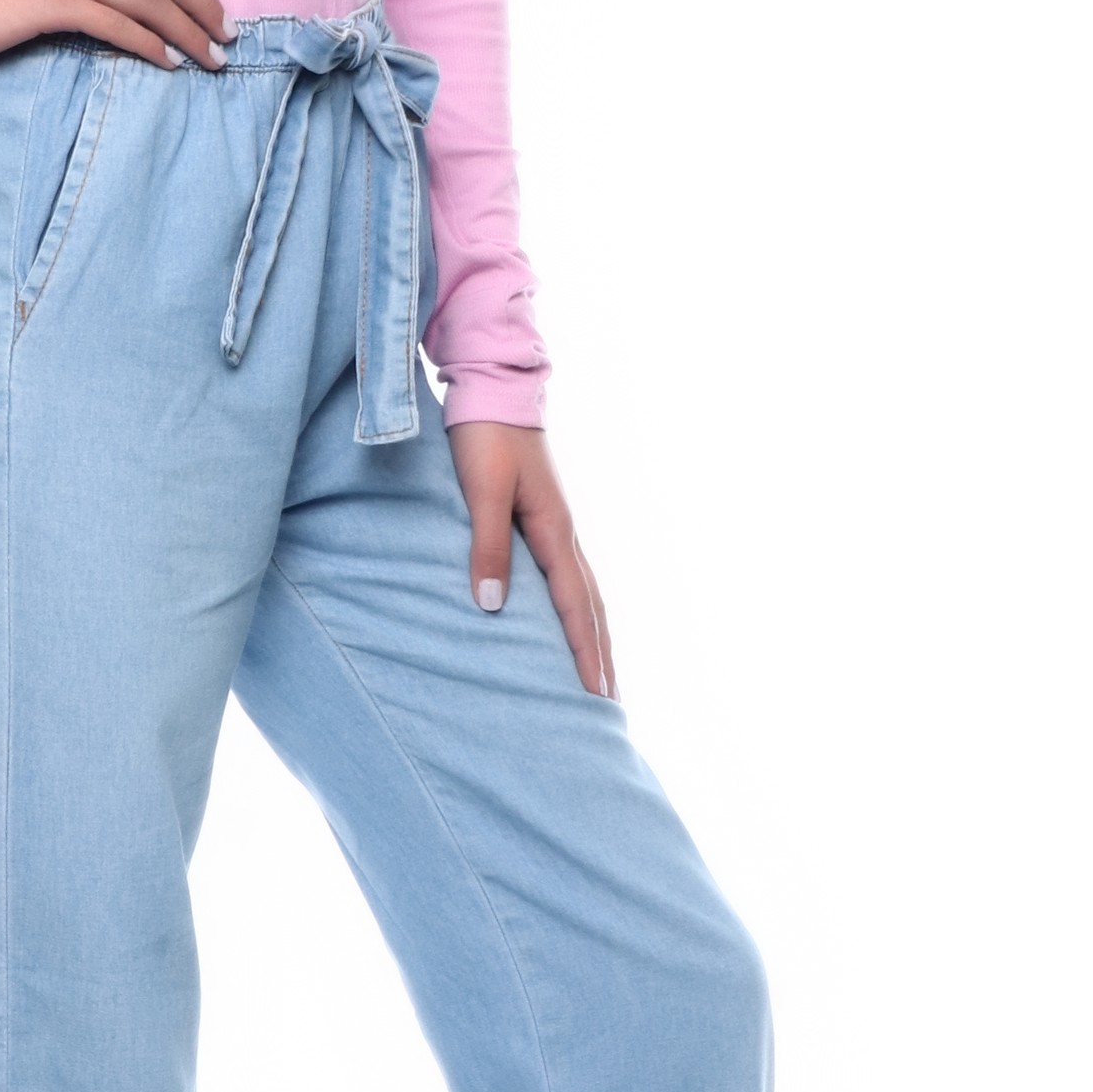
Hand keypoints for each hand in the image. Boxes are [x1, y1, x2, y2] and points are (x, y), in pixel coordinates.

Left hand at [449, 421, 614, 697]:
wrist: (493, 387)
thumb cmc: (484, 436)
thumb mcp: (482, 490)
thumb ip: (487, 547)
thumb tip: (490, 607)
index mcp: (554, 530)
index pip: (575, 605)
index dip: (585, 651)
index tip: (597, 695)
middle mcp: (564, 533)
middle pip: (592, 606)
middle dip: (602, 654)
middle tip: (610, 703)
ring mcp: (558, 525)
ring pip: (586, 592)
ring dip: (595, 634)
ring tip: (601, 672)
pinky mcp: (545, 518)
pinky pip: (570, 576)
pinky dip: (579, 608)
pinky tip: (571, 618)